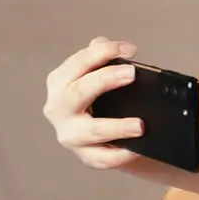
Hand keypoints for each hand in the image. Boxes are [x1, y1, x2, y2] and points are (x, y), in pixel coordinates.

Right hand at [43, 36, 145, 168]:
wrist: (108, 135)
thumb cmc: (103, 98)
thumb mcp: (101, 76)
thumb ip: (102, 58)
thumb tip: (102, 42)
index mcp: (60, 83)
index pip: (77, 63)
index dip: (102, 53)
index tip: (131, 49)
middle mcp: (58, 109)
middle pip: (77, 93)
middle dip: (104, 81)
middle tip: (132, 73)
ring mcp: (70, 134)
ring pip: (90, 131)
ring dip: (116, 126)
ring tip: (140, 125)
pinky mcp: (86, 156)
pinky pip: (103, 158)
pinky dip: (121, 154)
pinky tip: (137, 148)